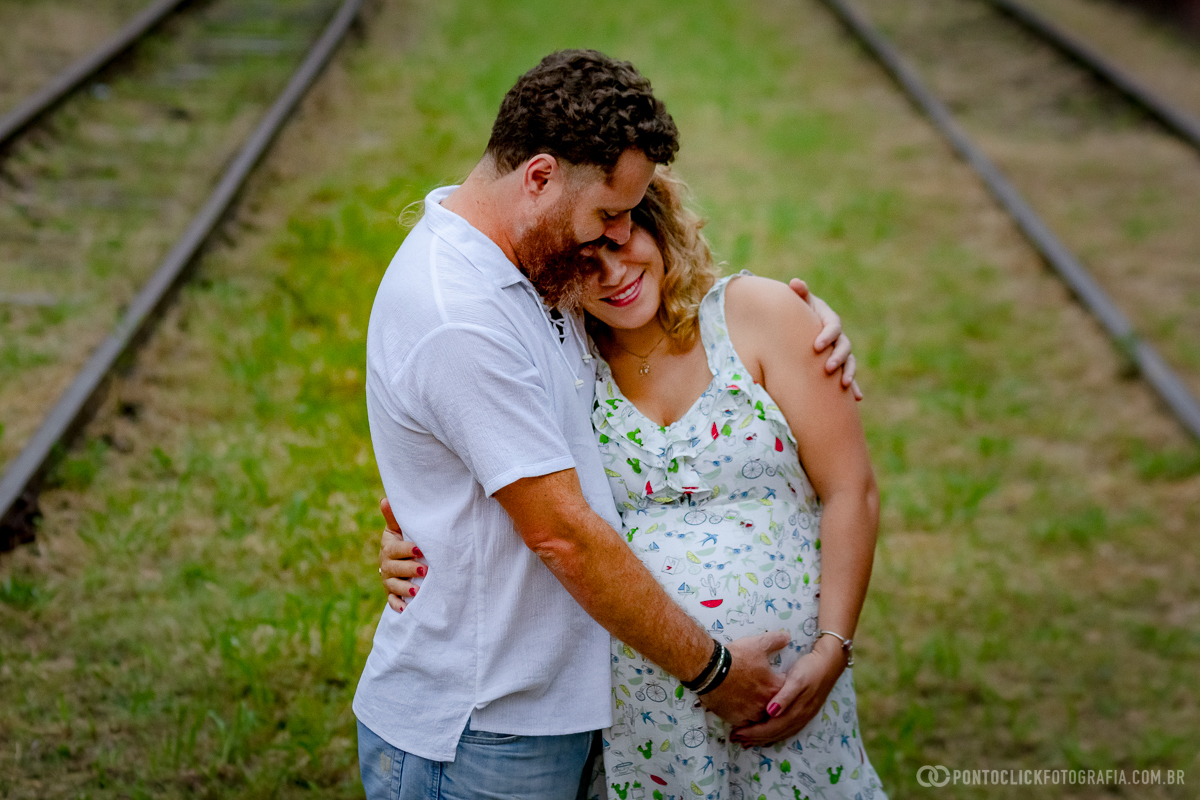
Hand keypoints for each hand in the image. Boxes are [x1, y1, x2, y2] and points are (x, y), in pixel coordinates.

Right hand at [378, 498, 424, 612]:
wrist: (401, 558)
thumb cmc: (405, 540)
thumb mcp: (399, 528)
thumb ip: (394, 517)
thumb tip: (385, 499)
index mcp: (389, 548)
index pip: (395, 549)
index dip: (407, 549)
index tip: (420, 549)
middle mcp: (386, 565)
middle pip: (395, 568)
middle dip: (409, 569)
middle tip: (425, 570)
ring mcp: (389, 580)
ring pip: (393, 586)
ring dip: (405, 589)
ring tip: (417, 591)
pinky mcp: (392, 594)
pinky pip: (392, 602)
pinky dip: (398, 606)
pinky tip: (406, 609)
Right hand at [698, 631, 788, 726]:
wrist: (710, 670)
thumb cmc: (736, 657)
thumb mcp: (758, 644)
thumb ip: (775, 640)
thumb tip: (787, 637)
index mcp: (774, 687)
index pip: (786, 690)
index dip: (780, 684)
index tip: (774, 680)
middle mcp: (766, 704)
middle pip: (774, 707)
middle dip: (770, 701)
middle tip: (761, 693)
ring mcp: (751, 714)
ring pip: (760, 717)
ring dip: (758, 711)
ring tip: (750, 703)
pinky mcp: (737, 719)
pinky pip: (745, 724)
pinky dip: (744, 718)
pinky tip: (740, 710)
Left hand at [729, 635, 845, 746]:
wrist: (829, 663)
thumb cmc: (810, 669)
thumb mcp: (797, 679)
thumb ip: (785, 697)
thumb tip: (771, 713)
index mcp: (796, 711)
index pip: (772, 728)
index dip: (754, 733)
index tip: (737, 733)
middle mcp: (799, 718)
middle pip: (774, 733)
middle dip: (754, 738)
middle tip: (735, 739)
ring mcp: (802, 717)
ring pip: (780, 734)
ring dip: (763, 739)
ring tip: (746, 741)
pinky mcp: (803, 713)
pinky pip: (785, 730)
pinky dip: (773, 735)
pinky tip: (765, 736)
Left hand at [789, 279, 861, 400]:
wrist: (802, 324)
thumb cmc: (800, 312)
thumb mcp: (800, 302)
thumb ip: (799, 293)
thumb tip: (795, 283)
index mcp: (829, 320)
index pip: (833, 326)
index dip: (827, 335)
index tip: (815, 346)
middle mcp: (838, 336)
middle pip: (843, 346)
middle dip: (837, 357)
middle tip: (827, 368)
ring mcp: (841, 351)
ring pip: (849, 362)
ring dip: (848, 373)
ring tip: (843, 384)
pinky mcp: (840, 365)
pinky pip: (849, 375)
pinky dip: (853, 387)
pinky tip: (857, 398)